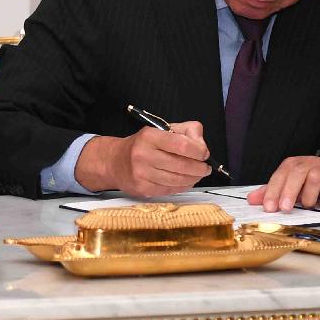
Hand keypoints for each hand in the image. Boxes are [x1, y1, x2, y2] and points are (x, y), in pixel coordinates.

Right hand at [76, 121, 211, 196]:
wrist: (115, 162)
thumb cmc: (142, 145)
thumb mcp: (161, 130)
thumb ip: (186, 131)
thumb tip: (202, 145)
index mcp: (150, 136)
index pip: (182, 145)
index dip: (198, 151)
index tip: (204, 154)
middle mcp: (144, 155)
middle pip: (182, 165)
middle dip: (199, 168)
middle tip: (205, 168)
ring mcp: (142, 174)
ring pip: (178, 180)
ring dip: (193, 179)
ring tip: (197, 175)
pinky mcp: (143, 189)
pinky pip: (170, 190)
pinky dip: (182, 187)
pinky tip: (185, 182)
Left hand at [245, 156, 319, 211]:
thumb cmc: (311, 181)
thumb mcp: (290, 184)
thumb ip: (272, 191)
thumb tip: (251, 200)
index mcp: (292, 165)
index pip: (279, 176)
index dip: (273, 192)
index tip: (268, 208)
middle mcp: (307, 164)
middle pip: (295, 174)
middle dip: (289, 192)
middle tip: (284, 209)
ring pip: (313, 179)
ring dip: (309, 196)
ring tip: (308, 206)